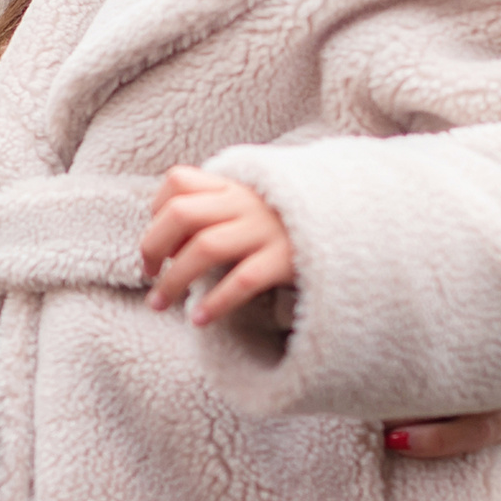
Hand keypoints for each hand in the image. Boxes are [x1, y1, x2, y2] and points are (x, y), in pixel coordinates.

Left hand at [140, 166, 294, 327]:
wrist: (353, 227)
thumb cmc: (289, 224)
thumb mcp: (252, 206)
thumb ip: (215, 210)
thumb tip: (165, 244)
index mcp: (234, 186)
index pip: (178, 180)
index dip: (156, 209)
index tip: (157, 241)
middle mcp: (246, 203)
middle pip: (181, 213)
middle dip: (152, 246)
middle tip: (147, 276)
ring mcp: (266, 229)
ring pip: (205, 248)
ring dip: (173, 280)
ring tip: (159, 304)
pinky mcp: (285, 259)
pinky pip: (242, 280)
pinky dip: (215, 301)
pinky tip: (199, 319)